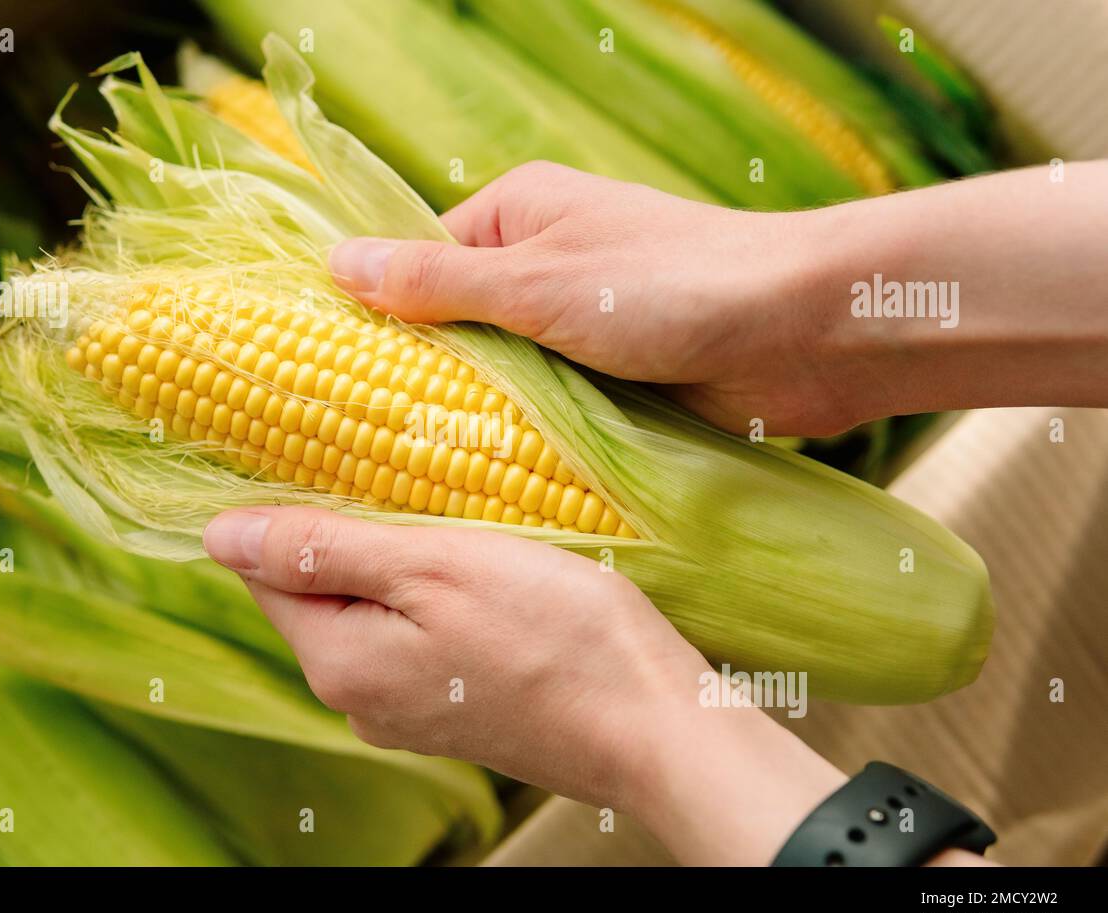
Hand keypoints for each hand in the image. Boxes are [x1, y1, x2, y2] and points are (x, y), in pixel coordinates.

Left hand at [203, 505, 854, 864]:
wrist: (656, 726)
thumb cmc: (555, 634)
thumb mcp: (432, 567)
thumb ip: (323, 551)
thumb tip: (217, 535)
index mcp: (339, 663)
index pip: (267, 571)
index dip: (287, 504)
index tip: (327, 449)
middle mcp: (359, 700)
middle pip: (319, 593)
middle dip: (348, 530)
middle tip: (401, 470)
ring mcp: (409, 712)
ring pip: (371, 612)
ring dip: (396, 560)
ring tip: (446, 512)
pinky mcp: (457, 713)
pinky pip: (415, 638)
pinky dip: (432, 596)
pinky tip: (477, 568)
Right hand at [328, 160, 854, 435]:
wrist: (799, 332)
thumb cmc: (670, 285)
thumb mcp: (537, 280)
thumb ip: (439, 281)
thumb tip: (338, 264)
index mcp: (518, 216)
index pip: (418, 263)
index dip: (374, 318)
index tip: (324, 376)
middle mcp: (542, 268)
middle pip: (453, 328)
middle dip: (419, 379)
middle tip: (356, 443)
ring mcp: (577, 330)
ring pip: (497, 379)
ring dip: (471, 419)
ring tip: (405, 474)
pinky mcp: (610, 384)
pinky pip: (543, 414)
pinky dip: (518, 442)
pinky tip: (478, 484)